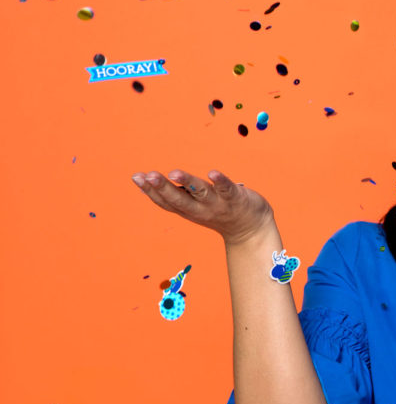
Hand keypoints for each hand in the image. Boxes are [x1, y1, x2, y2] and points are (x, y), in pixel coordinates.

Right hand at [131, 169, 274, 244]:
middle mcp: (201, 209)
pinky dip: (220, 181)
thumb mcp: (193, 207)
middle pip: (179, 199)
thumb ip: (176, 196)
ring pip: (201, 193)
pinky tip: (212, 172)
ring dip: (187, 182)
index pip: (166, 202)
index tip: (136, 177)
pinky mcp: (235, 198)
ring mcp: (218, 204)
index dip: (150, 191)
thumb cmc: (218, 212)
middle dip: (163, 188)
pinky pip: (227, 189)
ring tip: (174, 173)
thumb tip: (148, 183)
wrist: (251, 230)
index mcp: (188, 210)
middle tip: (148, 176)